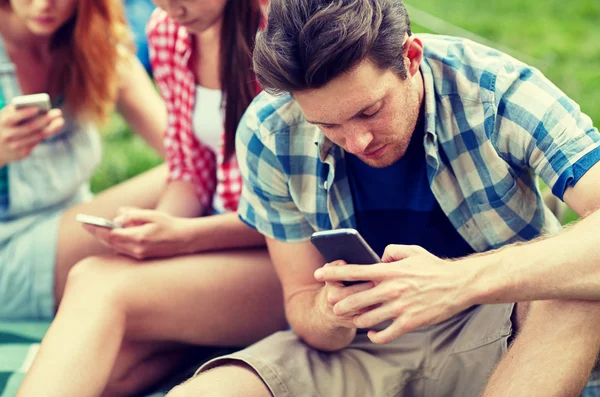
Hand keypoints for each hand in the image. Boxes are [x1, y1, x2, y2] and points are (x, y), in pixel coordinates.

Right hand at [0, 105, 63, 165]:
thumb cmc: (5, 126)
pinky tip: (53, 128)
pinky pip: (36, 142)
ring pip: (37, 136)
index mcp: (2, 122)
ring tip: (60, 121)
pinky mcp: (22, 154)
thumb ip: (19, 111)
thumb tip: (42, 109)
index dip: (25, 113)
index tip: (38, 108)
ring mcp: (15, 146)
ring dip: (51, 128)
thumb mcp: (6, 117)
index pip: (14, 117)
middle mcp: (8, 135)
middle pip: (30, 127)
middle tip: (58, 112)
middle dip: (46, 119)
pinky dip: (45, 134)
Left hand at [82, 208, 194, 258]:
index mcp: (139, 237)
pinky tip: (113, 236)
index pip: (112, 234)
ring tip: (97, 229)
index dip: (97, 229)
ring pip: (115, 247)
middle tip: (87, 225)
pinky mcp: (141, 257)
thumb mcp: (152, 214)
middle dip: (98, 234)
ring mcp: (139, 255)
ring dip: (106, 238)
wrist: (185, 239)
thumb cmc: (169, 224)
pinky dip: (115, 243)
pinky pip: (123, 250)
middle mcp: (137, 249)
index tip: (87, 223)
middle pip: (110, 242)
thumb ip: (133, 214)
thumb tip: (117, 216)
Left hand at [314, 245, 473, 343]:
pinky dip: (376, 336)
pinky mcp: (409, 323)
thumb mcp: (412, 251)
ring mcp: (399, 307)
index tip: (318, 274)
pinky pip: (385, 334)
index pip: (353, 271)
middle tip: (334, 307)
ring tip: (355, 320)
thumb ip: (391, 251)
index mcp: (389, 271)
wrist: (459, 285)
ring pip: (366, 320)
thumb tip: (378, 258)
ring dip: (357, 321)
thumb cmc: (434, 267)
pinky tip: (373, 334)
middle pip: (354, 300)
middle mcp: (391, 289)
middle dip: (339, 305)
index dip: (332, 273)